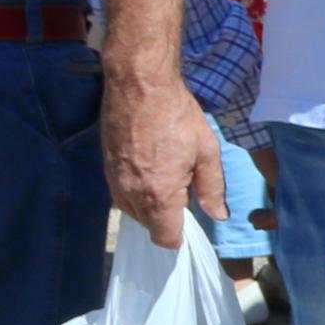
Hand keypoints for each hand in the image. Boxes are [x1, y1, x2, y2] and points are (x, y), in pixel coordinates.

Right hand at [102, 57, 222, 244]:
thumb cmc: (177, 116)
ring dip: (151, 204)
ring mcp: (114, 182)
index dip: (180, 236)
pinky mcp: (106, 169)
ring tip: (168, 175)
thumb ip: (212, 188)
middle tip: (184, 189)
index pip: (165, 238)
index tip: (191, 221)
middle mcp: (131, 194)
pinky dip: (137, 191)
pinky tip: (151, 167)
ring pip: (133, 211)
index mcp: (159, 195)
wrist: (139, 87)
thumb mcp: (206, 151)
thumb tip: (218, 215)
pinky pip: (122, 194)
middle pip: (149, 226)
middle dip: (167, 217)